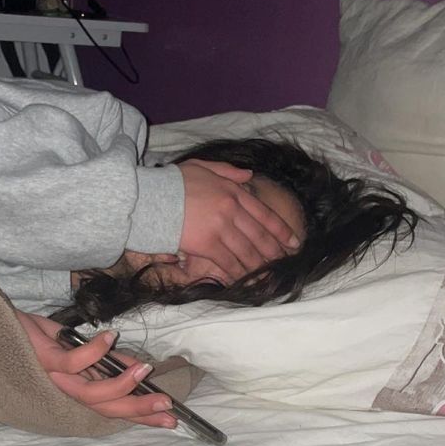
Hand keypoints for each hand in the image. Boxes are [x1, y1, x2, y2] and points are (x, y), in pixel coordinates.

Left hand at [16, 312, 176, 428]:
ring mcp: (54, 378)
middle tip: (166, 406)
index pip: (111, 409)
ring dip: (121, 383)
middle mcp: (65, 391)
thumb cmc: (34, 337)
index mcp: (74, 390)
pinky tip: (111, 338)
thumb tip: (137, 367)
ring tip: (144, 370)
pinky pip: (73, 362)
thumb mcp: (76, 349)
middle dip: (138, 409)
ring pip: (91, 394)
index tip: (169, 418)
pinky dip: (95, 351)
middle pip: (105, 408)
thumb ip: (104, 360)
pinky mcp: (45, 360)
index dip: (140, 417)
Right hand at [178, 159, 300, 280]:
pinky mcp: (207, 244)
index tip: (293, 242)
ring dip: (259, 265)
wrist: (151, 197)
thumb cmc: (173, 182)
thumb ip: (228, 172)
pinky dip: (238, 272)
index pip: (265, 214)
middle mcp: (231, 210)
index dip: (282, 230)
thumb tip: (249, 175)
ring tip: (268, 275)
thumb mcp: (202, 167)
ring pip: (247, 251)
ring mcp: (220, 228)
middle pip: (260, 235)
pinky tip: (244, 279)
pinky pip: (228, 262)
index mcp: (233, 191)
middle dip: (274, 251)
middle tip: (284, 263)